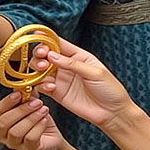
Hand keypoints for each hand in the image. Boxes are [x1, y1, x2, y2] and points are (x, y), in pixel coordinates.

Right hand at [0, 90, 67, 149]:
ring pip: (16, 131)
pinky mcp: (28, 149)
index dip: (7, 101)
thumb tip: (25, 84)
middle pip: (4, 122)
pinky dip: (38, 127)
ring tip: (43, 109)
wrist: (51, 135)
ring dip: (31, 118)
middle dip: (21, 110)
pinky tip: (44, 120)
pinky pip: (30, 139)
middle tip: (36, 102)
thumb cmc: (38, 120)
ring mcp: (15, 144)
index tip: (18, 94)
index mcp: (1, 120)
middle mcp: (4, 133)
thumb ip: (27, 94)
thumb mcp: (32, 103)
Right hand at [20, 38, 134, 130]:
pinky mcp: (57, 93)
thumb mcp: (95, 72)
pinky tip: (51, 87)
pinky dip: (41, 84)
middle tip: (42, 56)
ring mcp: (61, 79)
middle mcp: (67, 66)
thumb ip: (73, 64)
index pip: (59, 43)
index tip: (36, 36)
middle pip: (46, 54)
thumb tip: (52, 55)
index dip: (46, 39)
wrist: (112, 113)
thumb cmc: (110, 90)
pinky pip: (42, 86)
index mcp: (78, 56)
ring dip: (37, 67)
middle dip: (40, 53)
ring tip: (44, 69)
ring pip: (40, 69)